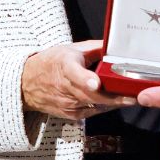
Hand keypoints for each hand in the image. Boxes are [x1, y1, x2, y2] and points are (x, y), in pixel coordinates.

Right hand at [20, 39, 135, 120]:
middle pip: (92, 94)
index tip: (97, 83)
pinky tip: (114, 102)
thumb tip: (114, 45)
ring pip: (95, 104)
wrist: (26, 84)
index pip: (75, 74)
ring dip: (113, 102)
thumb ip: (93, 48)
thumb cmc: (51, 63)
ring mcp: (67, 103)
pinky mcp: (70, 114)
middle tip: (133, 94)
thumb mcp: (70, 49)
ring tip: (129, 98)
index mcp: (65, 66)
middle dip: (114, 96)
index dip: (86, 79)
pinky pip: (92, 111)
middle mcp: (65, 87)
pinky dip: (104, 107)